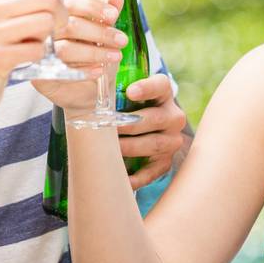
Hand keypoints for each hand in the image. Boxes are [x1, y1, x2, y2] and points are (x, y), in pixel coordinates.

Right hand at [33, 0, 125, 112]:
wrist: (87, 94)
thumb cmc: (93, 60)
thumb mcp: (104, 36)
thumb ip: (108, 16)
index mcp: (62, 17)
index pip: (74, 4)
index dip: (95, 8)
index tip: (114, 15)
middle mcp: (48, 33)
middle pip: (70, 25)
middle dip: (100, 32)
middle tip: (121, 40)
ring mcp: (40, 55)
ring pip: (66, 49)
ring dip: (94, 53)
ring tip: (115, 57)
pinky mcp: (40, 76)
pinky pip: (61, 71)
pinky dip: (84, 70)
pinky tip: (99, 71)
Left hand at [119, 74, 189, 189]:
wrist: (141, 132)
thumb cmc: (125, 109)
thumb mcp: (125, 95)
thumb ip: (113, 90)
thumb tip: (90, 86)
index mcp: (163, 94)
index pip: (161, 85)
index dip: (147, 88)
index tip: (129, 92)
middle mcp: (173, 117)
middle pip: (155, 118)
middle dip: (129, 124)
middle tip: (108, 126)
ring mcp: (171, 141)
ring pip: (154, 144)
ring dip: (129, 147)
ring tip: (109, 149)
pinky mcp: (165, 162)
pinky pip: (152, 172)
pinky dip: (135, 177)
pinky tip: (120, 177)